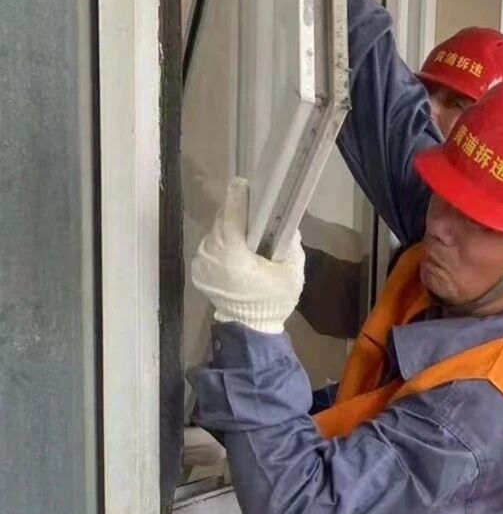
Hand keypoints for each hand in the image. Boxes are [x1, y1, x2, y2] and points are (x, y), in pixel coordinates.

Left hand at [191, 178, 304, 334]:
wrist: (251, 329)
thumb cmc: (273, 301)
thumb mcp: (292, 273)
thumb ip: (290, 245)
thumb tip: (287, 225)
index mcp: (233, 252)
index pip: (231, 215)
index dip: (237, 198)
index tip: (243, 184)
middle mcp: (211, 253)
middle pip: (220, 221)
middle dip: (234, 213)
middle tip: (250, 209)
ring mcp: (201, 262)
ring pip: (213, 233)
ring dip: (227, 229)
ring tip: (244, 234)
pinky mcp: (198, 271)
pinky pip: (209, 248)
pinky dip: (220, 245)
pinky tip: (234, 253)